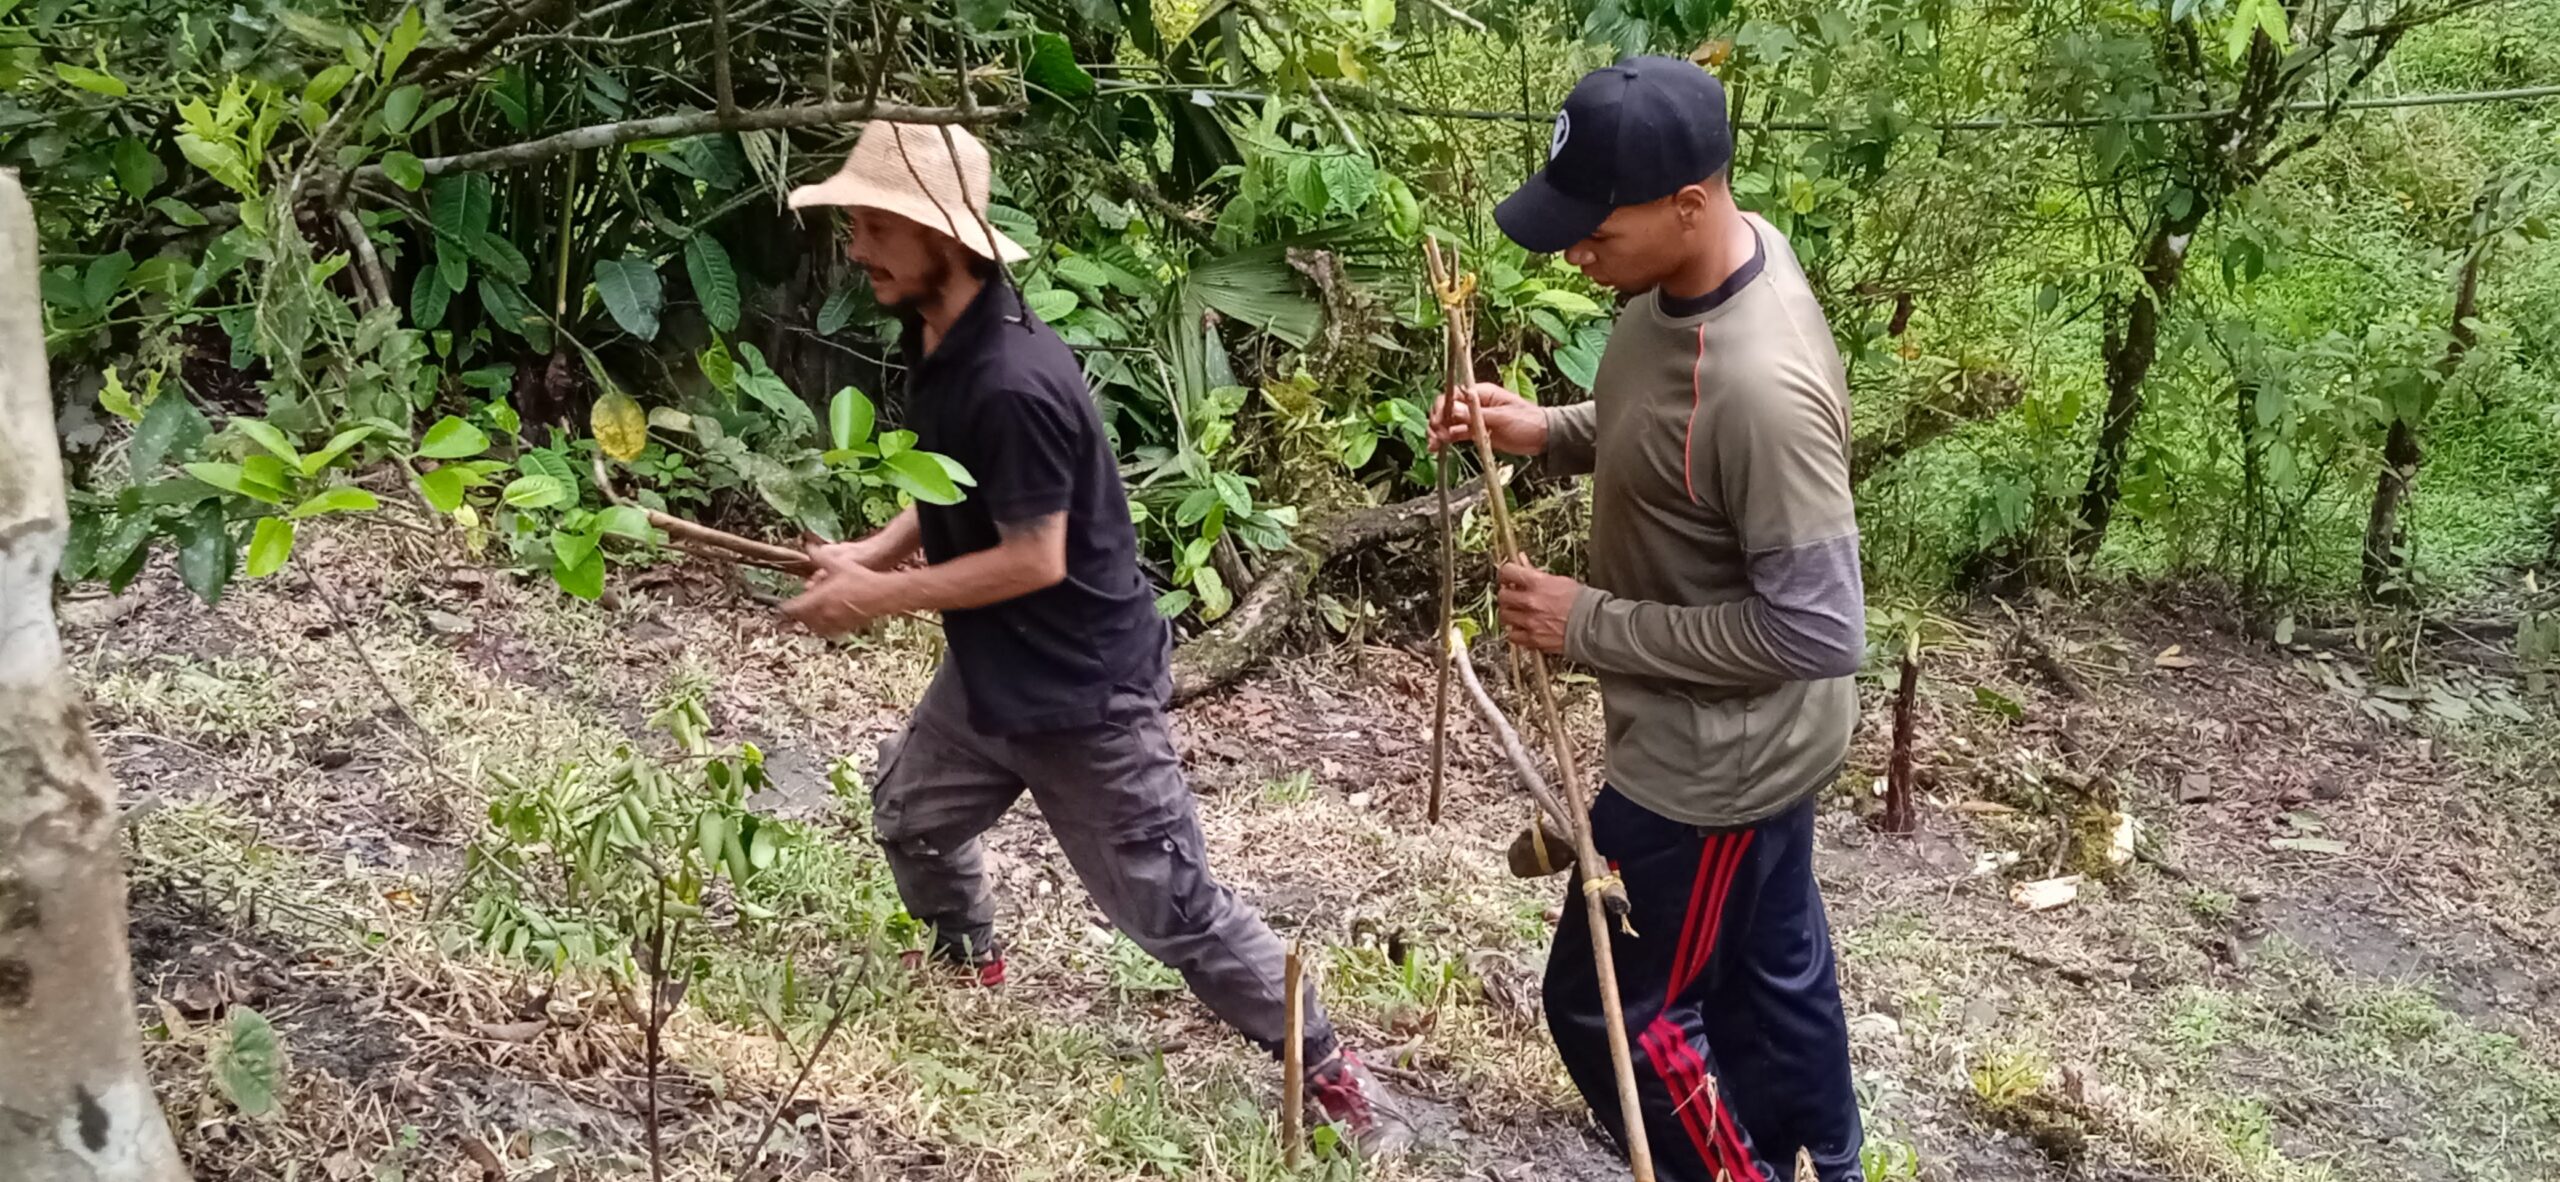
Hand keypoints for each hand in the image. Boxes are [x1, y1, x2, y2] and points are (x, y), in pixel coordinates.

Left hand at [782, 542, 896, 635]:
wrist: (881, 594)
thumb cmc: (859, 578)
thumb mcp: (838, 564)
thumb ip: (820, 556)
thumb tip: (808, 546)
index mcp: (818, 599)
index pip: (794, 608)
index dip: (785, 608)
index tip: (782, 607)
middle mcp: (824, 613)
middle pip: (803, 619)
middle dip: (798, 614)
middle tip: (796, 609)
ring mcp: (835, 622)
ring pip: (815, 627)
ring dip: (810, 622)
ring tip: (809, 615)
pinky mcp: (846, 627)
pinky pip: (829, 630)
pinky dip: (824, 626)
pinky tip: (827, 620)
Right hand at [1429, 381, 1548, 456]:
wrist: (1542, 438)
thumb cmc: (1528, 421)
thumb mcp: (1502, 417)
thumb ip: (1477, 415)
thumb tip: (1453, 409)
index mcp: (1481, 393)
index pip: (1454, 395)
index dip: (1442, 407)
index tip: (1438, 421)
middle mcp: (1474, 404)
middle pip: (1447, 408)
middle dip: (1437, 421)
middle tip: (1435, 435)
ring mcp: (1474, 419)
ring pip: (1449, 422)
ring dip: (1438, 432)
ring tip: (1434, 445)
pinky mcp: (1476, 432)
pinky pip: (1456, 434)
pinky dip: (1446, 439)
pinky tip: (1438, 447)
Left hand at [1496, 559, 1577, 654]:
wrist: (1594, 626)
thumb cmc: (1583, 602)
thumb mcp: (1560, 581)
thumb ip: (1536, 573)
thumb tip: (1522, 561)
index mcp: (1537, 583)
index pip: (1507, 572)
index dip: (1505, 574)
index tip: (1507, 577)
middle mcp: (1530, 602)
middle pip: (1502, 596)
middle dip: (1506, 594)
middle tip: (1513, 595)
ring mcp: (1530, 621)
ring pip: (1504, 615)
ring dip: (1509, 612)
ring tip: (1518, 612)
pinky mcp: (1532, 639)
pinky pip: (1512, 635)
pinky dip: (1515, 631)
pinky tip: (1523, 627)